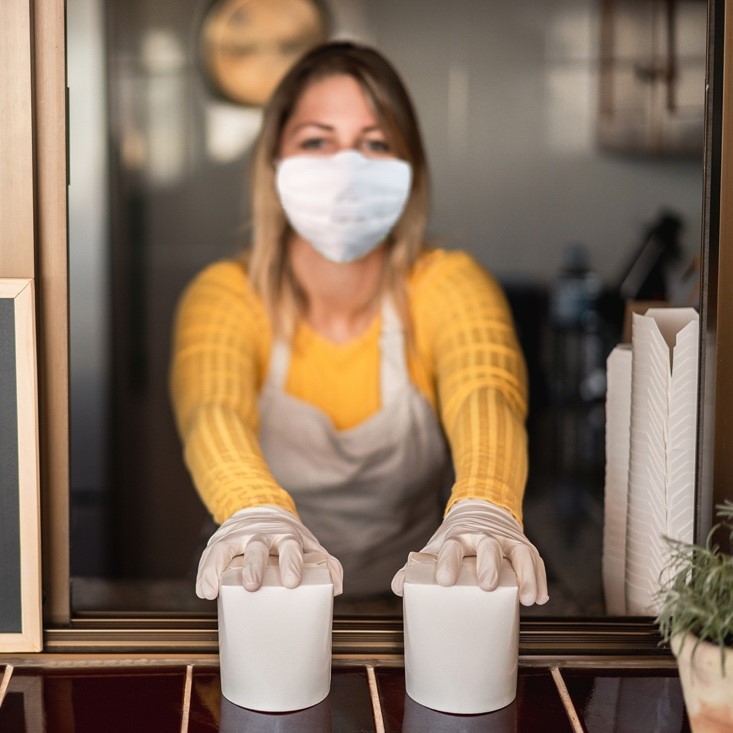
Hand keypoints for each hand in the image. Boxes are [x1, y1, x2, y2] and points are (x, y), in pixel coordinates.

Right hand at [196, 506, 343, 598]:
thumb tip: (335, 588)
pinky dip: (205, 573)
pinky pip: (209, 557)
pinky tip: (204, 591)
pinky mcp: (219, 543)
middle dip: (255, 566)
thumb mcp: (308, 546)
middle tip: (253, 586)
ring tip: (213, 590)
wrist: (261, 510)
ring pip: (227, 549)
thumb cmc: (287, 539)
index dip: (291, 562)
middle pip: (258, 546)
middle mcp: (261, 534)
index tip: (291, 582)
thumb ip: (326, 564)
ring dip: (219, 568)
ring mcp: (238, 537)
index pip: (291, 546)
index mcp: (286, 536)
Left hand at [391, 499, 548, 605]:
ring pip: (518, 552)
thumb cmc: (456, 541)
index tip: (444, 581)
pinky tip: (539, 598)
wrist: (481, 511)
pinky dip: (539, 579)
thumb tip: (399, 587)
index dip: (448, 562)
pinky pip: (535, 561)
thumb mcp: (436, 549)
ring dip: (524, 574)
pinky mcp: (524, 546)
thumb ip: (417, 568)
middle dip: (487, 564)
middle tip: (487, 585)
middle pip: (487, 545)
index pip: (452, 546)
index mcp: (457, 537)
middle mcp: (483, 536)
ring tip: (526, 598)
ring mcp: (506, 540)